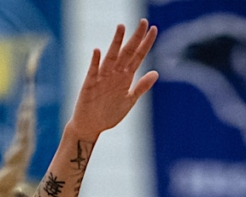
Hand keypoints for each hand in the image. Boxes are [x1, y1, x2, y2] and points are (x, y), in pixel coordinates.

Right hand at [67, 19, 158, 140]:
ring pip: (111, 57)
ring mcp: (102, 78)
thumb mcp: (129, 101)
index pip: (137, 56)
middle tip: (143, 22)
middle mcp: (114, 74)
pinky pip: (92, 71)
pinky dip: (95, 61)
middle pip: (127, 52)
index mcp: (125, 77)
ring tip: (121, 28)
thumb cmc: (109, 113)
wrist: (91, 126)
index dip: (145, 43)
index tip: (154, 29)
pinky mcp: (89, 85)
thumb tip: (156, 73)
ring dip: (116, 43)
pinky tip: (98, 51)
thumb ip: (141, 87)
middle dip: (135, 38)